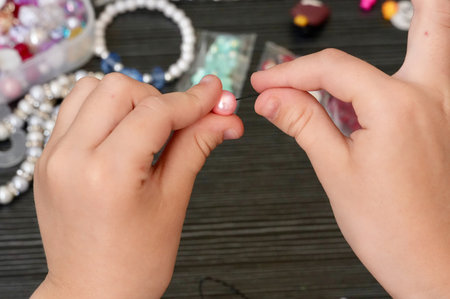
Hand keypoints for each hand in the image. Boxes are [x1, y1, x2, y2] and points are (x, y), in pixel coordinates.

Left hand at [31, 74, 242, 297]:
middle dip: (158, 98)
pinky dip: (103, 110)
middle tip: (180, 122)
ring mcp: (52, 156)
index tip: (214, 96)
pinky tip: (122, 134)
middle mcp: (71, 157)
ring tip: (147, 128)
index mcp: (107, 173)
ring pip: (90, 89)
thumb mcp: (174, 200)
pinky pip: (73, 110)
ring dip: (127, 99)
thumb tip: (222, 118)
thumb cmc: (133, 261)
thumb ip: (197, 146)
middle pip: (119, 87)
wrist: (94, 292)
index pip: (156, 111)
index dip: (193, 100)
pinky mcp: (47, 159)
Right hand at [251, 0, 448, 296]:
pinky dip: (390, 81)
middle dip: (422, 3)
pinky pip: (419, 87)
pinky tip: (359, 101)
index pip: (332, 68)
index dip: (291, 73)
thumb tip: (272, 98)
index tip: (266, 83)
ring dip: (408, 35)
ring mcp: (445, 112)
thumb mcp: (334, 170)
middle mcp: (432, 99)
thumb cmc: (394, 229)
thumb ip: (302, 122)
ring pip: (432, 53)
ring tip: (368, 49)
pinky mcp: (444, 129)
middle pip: (434, 26)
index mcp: (398, 105)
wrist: (436, 268)